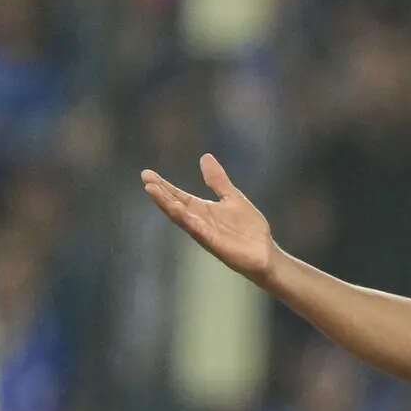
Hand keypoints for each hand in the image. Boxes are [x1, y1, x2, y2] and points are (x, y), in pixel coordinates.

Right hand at [141, 154, 277, 285]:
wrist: (265, 253)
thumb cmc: (248, 229)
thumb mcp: (232, 197)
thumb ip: (218, 180)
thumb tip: (205, 157)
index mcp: (202, 210)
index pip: (178, 196)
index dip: (163, 185)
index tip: (146, 173)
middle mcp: (199, 221)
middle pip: (175, 205)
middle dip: (160, 193)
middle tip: (146, 178)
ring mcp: (205, 232)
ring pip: (181, 217)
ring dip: (167, 204)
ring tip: (151, 190)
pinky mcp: (214, 243)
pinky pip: (197, 230)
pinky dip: (187, 220)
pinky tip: (177, 210)